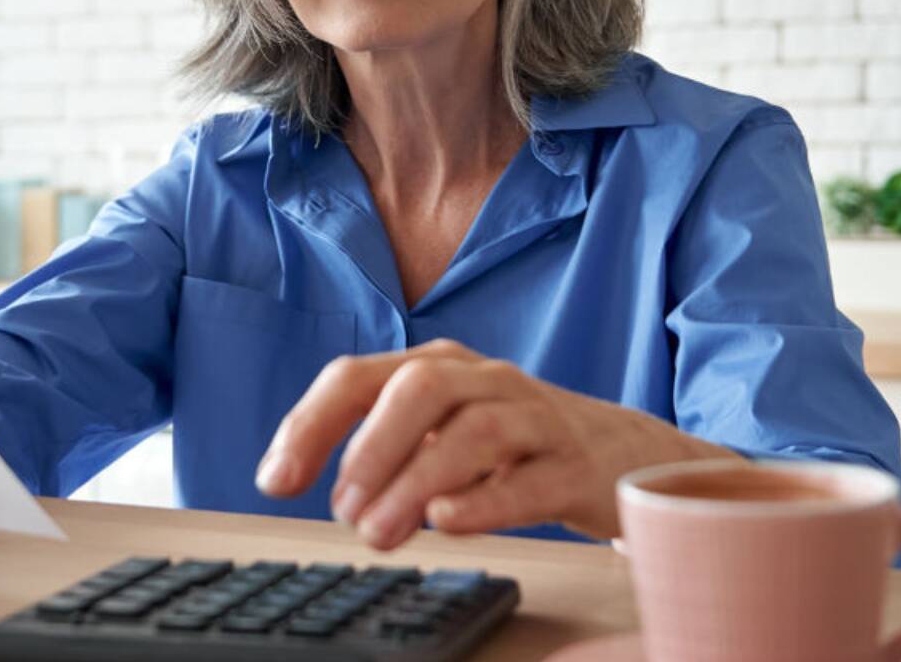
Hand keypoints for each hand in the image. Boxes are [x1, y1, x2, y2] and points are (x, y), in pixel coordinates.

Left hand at [253, 339, 739, 548]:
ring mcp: (537, 419)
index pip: (359, 376)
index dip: (310, 424)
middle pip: (421, 387)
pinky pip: (532, 478)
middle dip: (371, 446)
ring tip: (380, 533)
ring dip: (417, 481)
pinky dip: (485, 499)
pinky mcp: (576, 467)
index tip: (275, 481)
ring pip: (476, 431)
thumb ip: (380, 447)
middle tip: (341, 510)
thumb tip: (312, 484)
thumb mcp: (442, 429)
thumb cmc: (515, 444)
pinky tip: (447, 521)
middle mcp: (486, 381)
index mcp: (440, 367)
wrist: (625, 454)